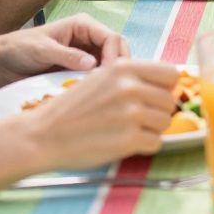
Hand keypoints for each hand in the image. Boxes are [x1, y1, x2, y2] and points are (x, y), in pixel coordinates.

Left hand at [0, 15, 130, 82]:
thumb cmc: (20, 48)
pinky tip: (95, 94)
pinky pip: (99, 76)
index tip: (110, 75)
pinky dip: (100, 84)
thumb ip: (67, 56)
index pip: (112, 38)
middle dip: (118, 67)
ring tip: (103, 92)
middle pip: (118, 50)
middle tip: (112, 86)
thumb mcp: (43, 50)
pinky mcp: (82, 70)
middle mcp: (89, 38)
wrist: (3, 63)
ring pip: (111, 65)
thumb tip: (92, 64)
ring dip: (110, 77)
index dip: (116, 56)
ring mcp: (87, 54)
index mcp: (83, 25)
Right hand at [26, 60, 178, 168]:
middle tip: (135, 119)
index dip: (164, 87)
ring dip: (151, 129)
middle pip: (169, 101)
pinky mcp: (129, 139)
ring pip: (165, 122)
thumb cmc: (73, 109)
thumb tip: (166, 85)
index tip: (153, 96)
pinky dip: (144, 146)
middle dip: (157, 111)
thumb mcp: (101, 78)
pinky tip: (124, 143)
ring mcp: (131, 113)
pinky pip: (156, 143)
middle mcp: (130, 87)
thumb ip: (132, 77)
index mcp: (124, 67)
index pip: (170, 74)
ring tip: (127, 130)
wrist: (43, 135)